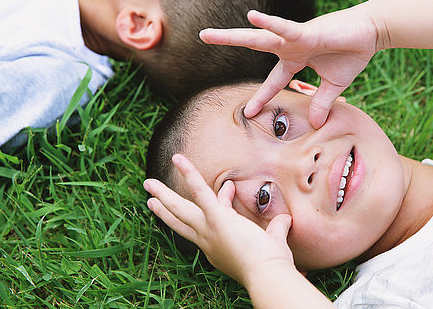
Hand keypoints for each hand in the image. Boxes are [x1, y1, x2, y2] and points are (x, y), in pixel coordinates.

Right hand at [143, 154, 295, 286]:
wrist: (267, 273)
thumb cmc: (272, 264)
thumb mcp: (273, 241)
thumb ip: (277, 228)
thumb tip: (285, 219)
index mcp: (218, 247)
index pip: (211, 221)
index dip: (220, 200)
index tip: (229, 186)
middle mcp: (208, 240)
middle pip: (180, 221)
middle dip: (165, 209)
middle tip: (150, 200)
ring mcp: (208, 229)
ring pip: (180, 208)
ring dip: (163, 194)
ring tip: (148, 182)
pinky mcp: (216, 217)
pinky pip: (199, 191)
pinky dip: (189, 174)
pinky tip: (179, 159)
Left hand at [200, 7, 379, 127]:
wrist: (372, 32)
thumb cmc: (352, 53)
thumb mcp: (334, 85)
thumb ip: (321, 102)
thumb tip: (316, 124)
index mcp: (295, 59)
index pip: (272, 81)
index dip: (262, 96)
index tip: (249, 111)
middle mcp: (289, 46)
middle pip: (253, 46)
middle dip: (229, 43)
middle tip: (203, 37)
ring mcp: (295, 38)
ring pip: (259, 37)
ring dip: (233, 36)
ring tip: (207, 35)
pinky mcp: (307, 32)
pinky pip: (285, 28)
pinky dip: (270, 23)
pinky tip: (252, 16)